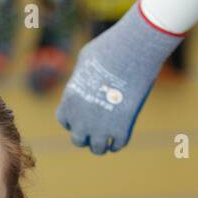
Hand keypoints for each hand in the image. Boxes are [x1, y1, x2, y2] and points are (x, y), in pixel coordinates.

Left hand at [56, 3, 182, 154]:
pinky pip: (119, 144)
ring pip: (98, 149)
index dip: (75, 120)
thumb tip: (86, 79)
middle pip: (78, 140)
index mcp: (69, 103)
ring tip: (109, 139)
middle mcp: (81, 119)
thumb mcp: (85, 60)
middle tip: (98, 129)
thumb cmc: (109, 48)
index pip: (65, 121)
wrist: (132, 51)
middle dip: (87, 135)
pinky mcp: (122, 128)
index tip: (85, 116)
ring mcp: (100, 127)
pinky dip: (119, 142)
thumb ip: (82, 76)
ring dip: (103, 145)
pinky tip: (122, 136)